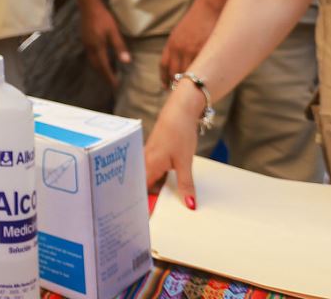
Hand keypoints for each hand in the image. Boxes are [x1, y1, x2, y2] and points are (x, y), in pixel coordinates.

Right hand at [76, 0, 130, 90]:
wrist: (88, 6)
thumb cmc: (103, 17)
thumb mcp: (114, 32)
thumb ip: (119, 47)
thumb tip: (126, 61)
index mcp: (97, 47)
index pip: (104, 67)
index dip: (110, 77)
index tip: (115, 85)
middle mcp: (90, 48)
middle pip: (96, 66)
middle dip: (104, 75)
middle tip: (112, 82)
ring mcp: (86, 44)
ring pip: (92, 61)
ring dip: (100, 69)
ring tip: (108, 73)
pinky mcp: (85, 39)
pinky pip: (91, 55)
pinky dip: (97, 61)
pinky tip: (102, 59)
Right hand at [144, 77, 205, 209]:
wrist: (180, 110)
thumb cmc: (179, 132)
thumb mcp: (185, 162)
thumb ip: (186, 185)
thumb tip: (190, 205)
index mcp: (148, 165)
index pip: (141, 192)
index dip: (142, 206)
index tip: (142, 221)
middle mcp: (144, 161)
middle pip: (142, 186)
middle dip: (145, 201)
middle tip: (148, 218)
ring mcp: (148, 156)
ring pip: (147, 179)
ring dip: (151, 191)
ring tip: (156, 206)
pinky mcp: (154, 152)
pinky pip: (152, 172)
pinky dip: (156, 181)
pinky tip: (163, 186)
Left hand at [159, 0, 218, 87]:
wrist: (210, 7)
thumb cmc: (197, 19)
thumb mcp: (181, 32)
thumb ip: (178, 47)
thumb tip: (178, 62)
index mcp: (171, 44)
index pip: (165, 66)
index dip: (164, 78)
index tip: (166, 87)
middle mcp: (179, 49)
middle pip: (175, 74)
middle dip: (177, 86)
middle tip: (181, 95)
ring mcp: (193, 51)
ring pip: (189, 75)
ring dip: (190, 85)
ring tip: (194, 94)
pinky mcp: (206, 51)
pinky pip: (202, 70)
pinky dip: (203, 78)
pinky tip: (207, 85)